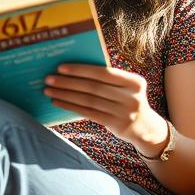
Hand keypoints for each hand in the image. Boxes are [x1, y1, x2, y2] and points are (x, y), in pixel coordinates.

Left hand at [44, 64, 165, 148]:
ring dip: (66, 94)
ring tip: (49, 90)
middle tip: (49, 79)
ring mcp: (124, 112)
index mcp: (134, 81)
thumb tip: (75, 69)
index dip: (81, 69)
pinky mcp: (116, 124)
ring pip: (88, 100)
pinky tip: (58, 102)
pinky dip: (71, 107)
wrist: (145, 127)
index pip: (103, 72)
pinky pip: (89, 113)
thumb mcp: (126, 87)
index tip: (61, 67)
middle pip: (93, 87)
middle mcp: (131, 96)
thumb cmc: (127, 100)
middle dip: (68, 82)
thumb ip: (108, 79)